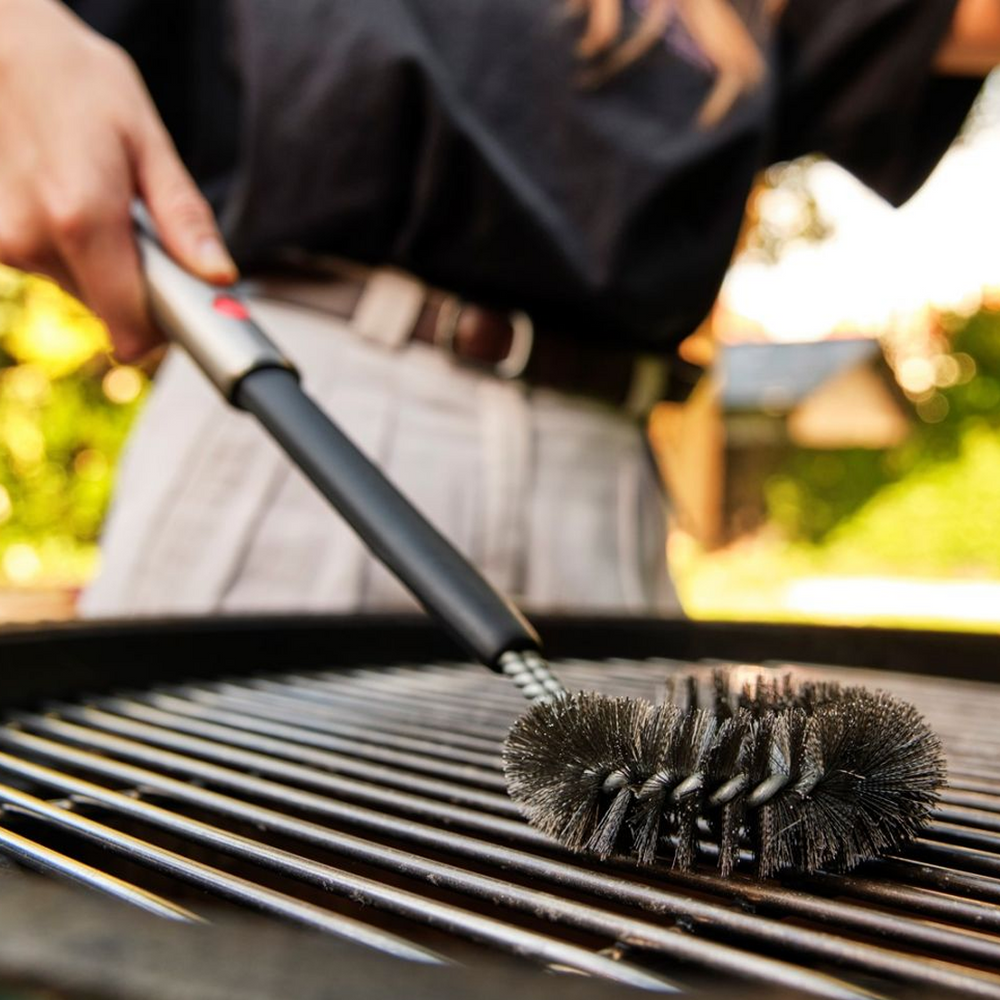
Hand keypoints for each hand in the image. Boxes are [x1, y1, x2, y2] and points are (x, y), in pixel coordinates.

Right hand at [0, 0, 236, 359]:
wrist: (5, 45)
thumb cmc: (77, 82)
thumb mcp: (149, 142)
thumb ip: (184, 219)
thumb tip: (217, 274)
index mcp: (81, 219)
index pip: (131, 326)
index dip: (166, 327)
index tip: (186, 308)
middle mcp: (33, 238)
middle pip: (110, 310)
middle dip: (138, 285)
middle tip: (142, 229)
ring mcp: (7, 242)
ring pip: (83, 291)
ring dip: (104, 264)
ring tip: (102, 202)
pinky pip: (55, 269)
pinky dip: (75, 250)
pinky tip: (73, 204)